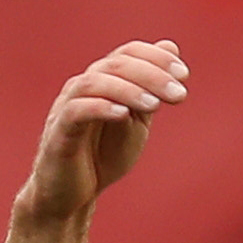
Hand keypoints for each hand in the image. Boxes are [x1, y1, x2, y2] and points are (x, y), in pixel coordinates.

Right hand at [18, 39, 187, 224]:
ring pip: (94, 83)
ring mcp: (67, 107)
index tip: (184, 75)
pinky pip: (76, 112)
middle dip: (150, 75)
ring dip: (128, 90)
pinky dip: (100, 108)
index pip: (128, 54)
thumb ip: (151, 89)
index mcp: (103, 82)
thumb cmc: (102, 155)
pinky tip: (123, 114)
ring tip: (155, 105)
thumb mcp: (136, 121)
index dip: (156, 58)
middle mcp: (83, 87)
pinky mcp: (58, 133)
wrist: (71, 195)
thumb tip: (170, 47)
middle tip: (179, 93)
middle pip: (115, 65)